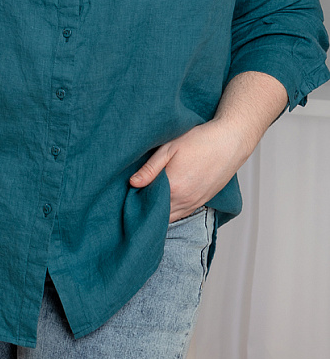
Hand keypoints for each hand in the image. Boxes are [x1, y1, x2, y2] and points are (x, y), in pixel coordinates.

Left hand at [129, 120, 250, 222]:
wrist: (230, 142)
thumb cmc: (200, 141)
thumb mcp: (169, 148)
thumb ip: (150, 168)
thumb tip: (132, 183)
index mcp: (173, 187)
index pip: (147, 203)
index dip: (136, 199)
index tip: (129, 192)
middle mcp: (184, 200)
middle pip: (158, 214)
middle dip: (147, 208)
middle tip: (136, 196)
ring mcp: (195, 203)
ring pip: (171, 217)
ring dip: (160, 211)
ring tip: (150, 198)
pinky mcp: (203, 202)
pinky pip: (183, 214)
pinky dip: (172, 211)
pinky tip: (167, 200)